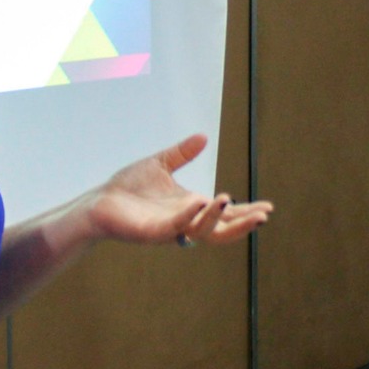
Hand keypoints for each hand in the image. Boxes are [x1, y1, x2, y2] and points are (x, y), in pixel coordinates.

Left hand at [88, 134, 272, 245]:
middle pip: (222, 229)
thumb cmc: (128, 187)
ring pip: (202, 231)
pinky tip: (199, 202)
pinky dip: (190, 216)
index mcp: (191, 208)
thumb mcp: (161, 164)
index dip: (246, 212)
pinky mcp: (153, 232)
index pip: (225, 214)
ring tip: (229, 200)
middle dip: (243, 224)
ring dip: (218, 219)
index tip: (268, 207)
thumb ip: (182, 153)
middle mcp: (185, 221)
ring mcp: (170, 229)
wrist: (99, 202)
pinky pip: (176, 226)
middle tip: (263, 216)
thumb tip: (204, 137)